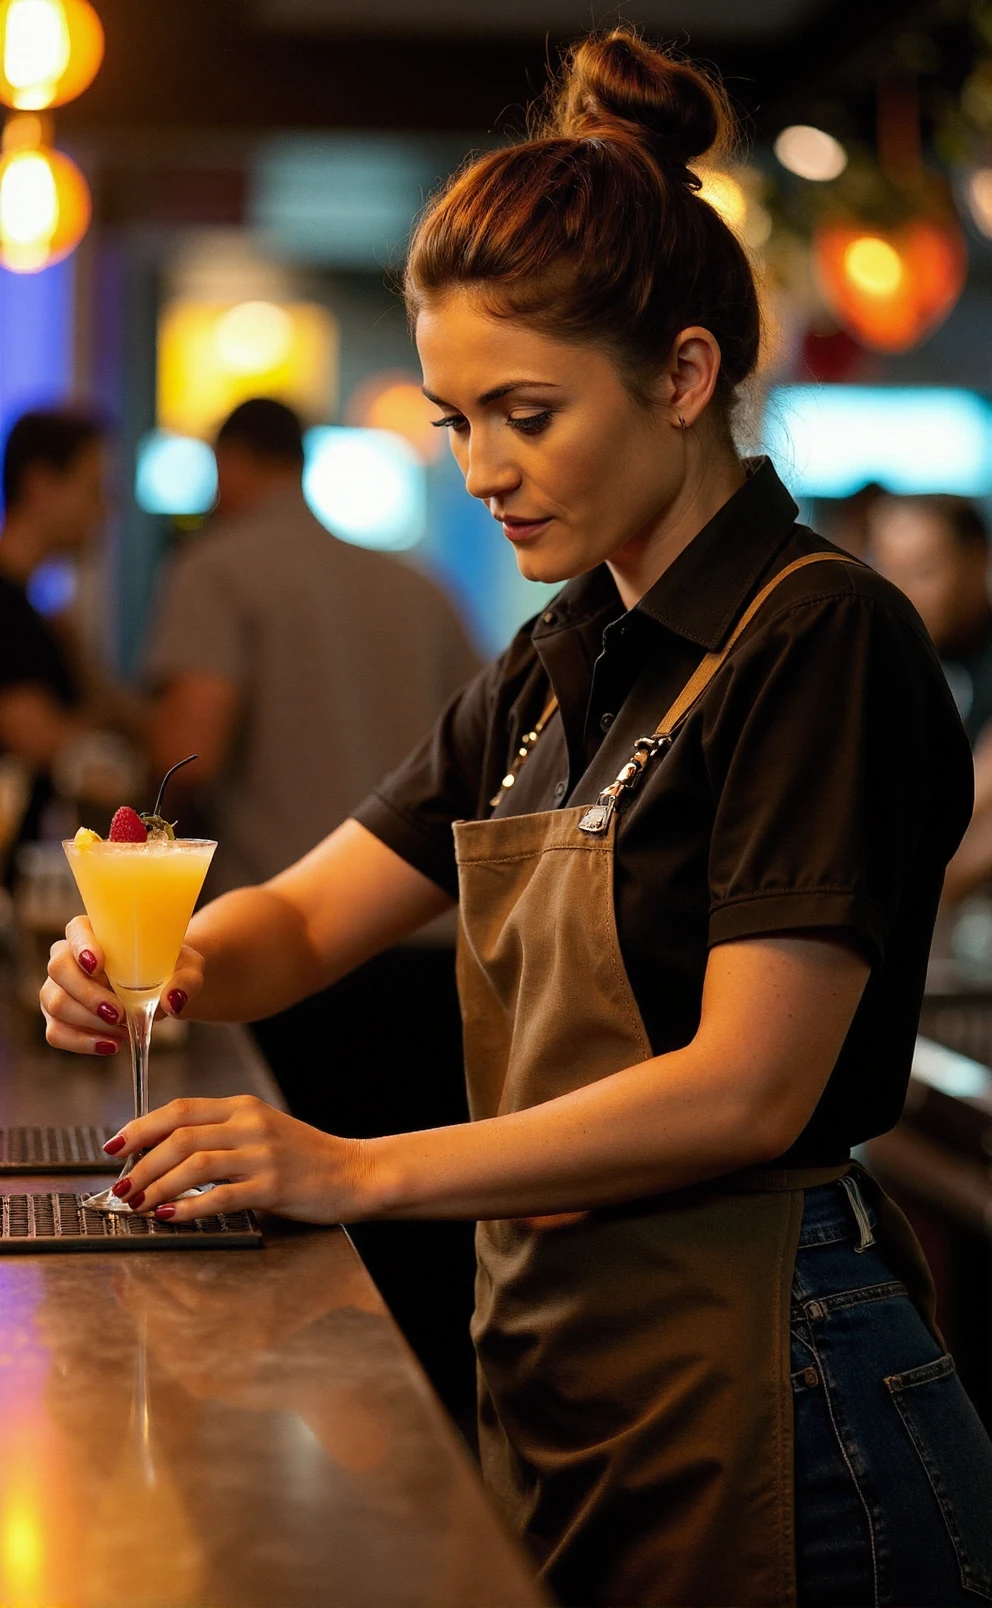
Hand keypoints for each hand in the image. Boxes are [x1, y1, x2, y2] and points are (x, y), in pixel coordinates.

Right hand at [40, 915, 204, 1053]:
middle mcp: (69, 955)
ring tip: (122, 1031)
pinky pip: (54, 1031)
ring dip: (88, 1022)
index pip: (76, 930)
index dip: (81, 946)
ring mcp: (59, 987)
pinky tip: (111, 1044)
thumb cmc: (171, 968)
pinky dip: (81, 1042)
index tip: (98, 965)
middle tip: (119, 1013)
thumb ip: (185, 982)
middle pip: (59, 968)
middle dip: (88, 995)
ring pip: (54, 1002)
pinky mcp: (59, 1016)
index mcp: (96, 931)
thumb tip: (172, 1002)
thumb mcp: (188, 969)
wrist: (163, 989)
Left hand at [105, 1094, 375, 1223]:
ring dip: (158, 1185)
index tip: (115, 1146)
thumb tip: (164, 1152)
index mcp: (244, 1107)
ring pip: (194, 1163)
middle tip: (122, 1186)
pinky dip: (190, 1207)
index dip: (141, 1127)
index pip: (180, 1109)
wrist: (355, 1173)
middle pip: (180, 1136)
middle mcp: (251, 1125)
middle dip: (142, 1163)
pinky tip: (171, 1215)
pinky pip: (221, 1196)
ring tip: (139, 1204)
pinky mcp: (273, 1185)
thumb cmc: (306, 1157)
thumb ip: (221, 1133)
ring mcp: (263, 1154)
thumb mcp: (262, 1130)